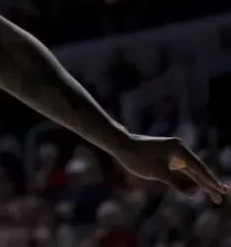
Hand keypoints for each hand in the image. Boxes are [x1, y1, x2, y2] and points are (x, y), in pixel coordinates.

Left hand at [114, 133, 228, 203]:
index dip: (210, 181)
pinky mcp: (167, 155)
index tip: (222, 191)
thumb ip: (177, 183)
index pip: (198, 168)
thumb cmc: (137, 157)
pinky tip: (197, 187)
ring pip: (190, 170)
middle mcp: (179, 148)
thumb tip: (194, 193)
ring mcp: (173, 151)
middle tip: (221, 197)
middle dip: (209, 184)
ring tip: (213, 196)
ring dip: (200, 182)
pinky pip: (181, 169)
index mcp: (179, 149)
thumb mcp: (157, 173)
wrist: (120, 143)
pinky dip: (189, 178)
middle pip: (197, 169)